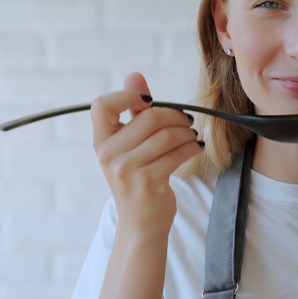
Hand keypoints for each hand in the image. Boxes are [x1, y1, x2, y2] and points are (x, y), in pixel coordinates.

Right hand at [90, 72, 202, 235]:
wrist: (141, 223)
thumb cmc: (137, 178)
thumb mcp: (130, 145)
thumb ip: (133, 110)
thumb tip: (134, 75)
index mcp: (101, 141)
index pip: (101, 105)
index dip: (127, 96)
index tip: (148, 103)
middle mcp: (108, 154)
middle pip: (149, 117)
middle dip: (175, 116)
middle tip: (187, 121)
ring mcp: (126, 169)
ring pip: (167, 135)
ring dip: (187, 132)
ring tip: (192, 136)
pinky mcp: (147, 181)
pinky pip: (177, 153)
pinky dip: (192, 147)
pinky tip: (196, 147)